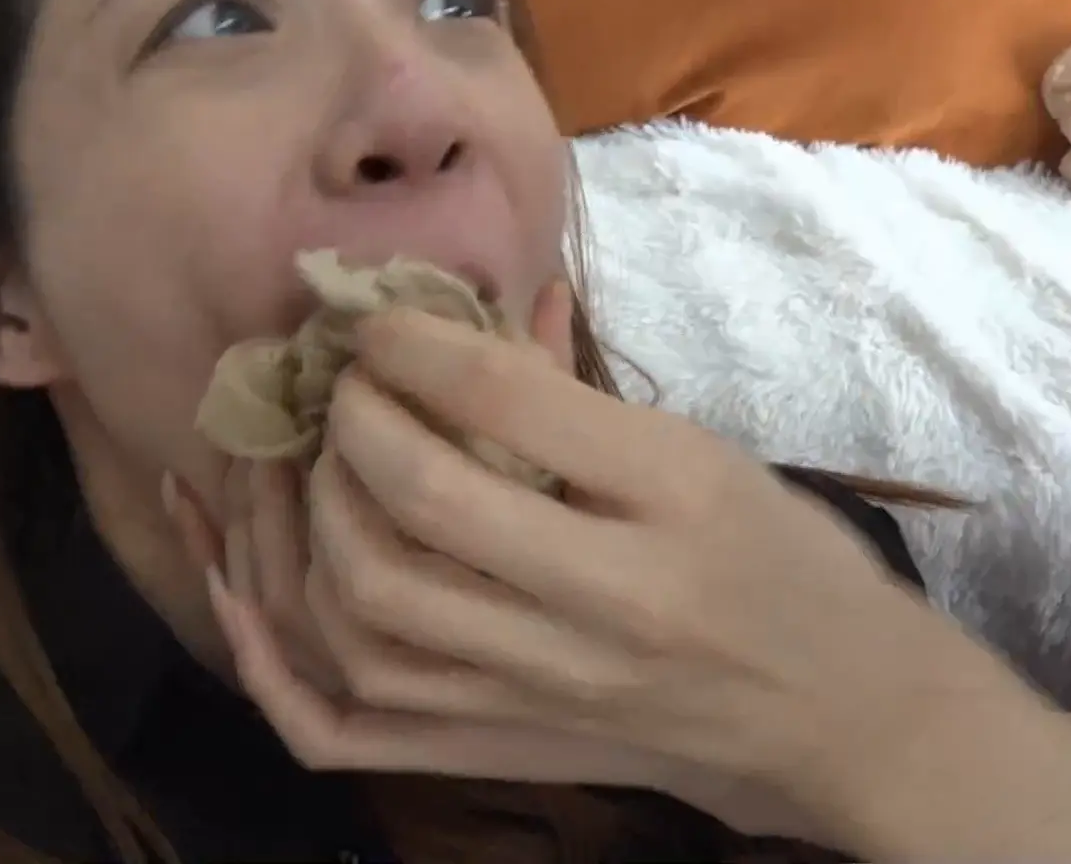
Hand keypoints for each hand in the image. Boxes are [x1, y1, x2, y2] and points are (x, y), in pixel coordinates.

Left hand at [171, 281, 982, 839]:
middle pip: (418, 511)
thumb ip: (575, 391)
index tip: (374, 319)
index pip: (503, 403)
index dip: (411, 342)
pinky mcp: (499, 756)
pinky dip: (271, 662)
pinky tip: (233, 591)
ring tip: (300, 465)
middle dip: (346, 429)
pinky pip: (347, 729)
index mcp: (672, 500)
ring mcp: (542, 698)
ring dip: (302, 524)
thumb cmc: (782, 562)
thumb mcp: (704, 452)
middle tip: (336, 390)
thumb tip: (459, 314)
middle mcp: (604, 607)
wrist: (837, 719)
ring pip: (365, 618)